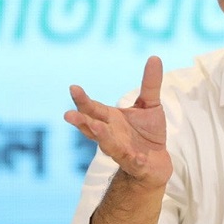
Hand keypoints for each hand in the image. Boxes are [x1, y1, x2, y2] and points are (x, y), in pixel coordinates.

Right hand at [64, 56, 171, 188]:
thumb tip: (154, 57)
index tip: (73, 88)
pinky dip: (135, 160)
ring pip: (109, 146)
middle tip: (68, 115)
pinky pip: (135, 163)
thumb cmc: (147, 133)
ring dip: (102, 138)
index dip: (82, 100)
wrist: (156, 165)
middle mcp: (111, 136)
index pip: (92, 109)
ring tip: (95, 128)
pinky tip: (137, 158)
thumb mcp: (150, 105)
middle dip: (82, 121)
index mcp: (110, 120)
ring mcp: (123, 152)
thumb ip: (150, 84)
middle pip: (93, 127)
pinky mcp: (138, 165)